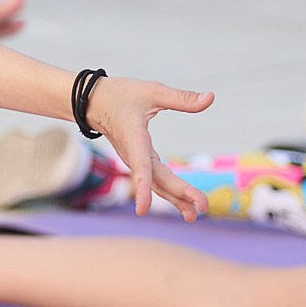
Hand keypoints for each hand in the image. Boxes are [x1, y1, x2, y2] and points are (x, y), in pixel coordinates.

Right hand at [84, 76, 217, 220]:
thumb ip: (181, 98)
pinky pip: (156, 180)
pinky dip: (171, 192)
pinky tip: (185, 204)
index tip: (142, 210)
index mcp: (134, 139)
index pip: (140, 168)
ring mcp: (135, 161)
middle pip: (157, 179)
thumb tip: (211, 98)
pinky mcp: (139, 162)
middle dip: (180, 194)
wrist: (94, 103)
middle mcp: (133, 155)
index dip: (142, 188)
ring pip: (157, 184)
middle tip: (203, 207)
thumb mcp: (153, 91)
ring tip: (193, 216)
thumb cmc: (122, 94)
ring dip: (176, 199)